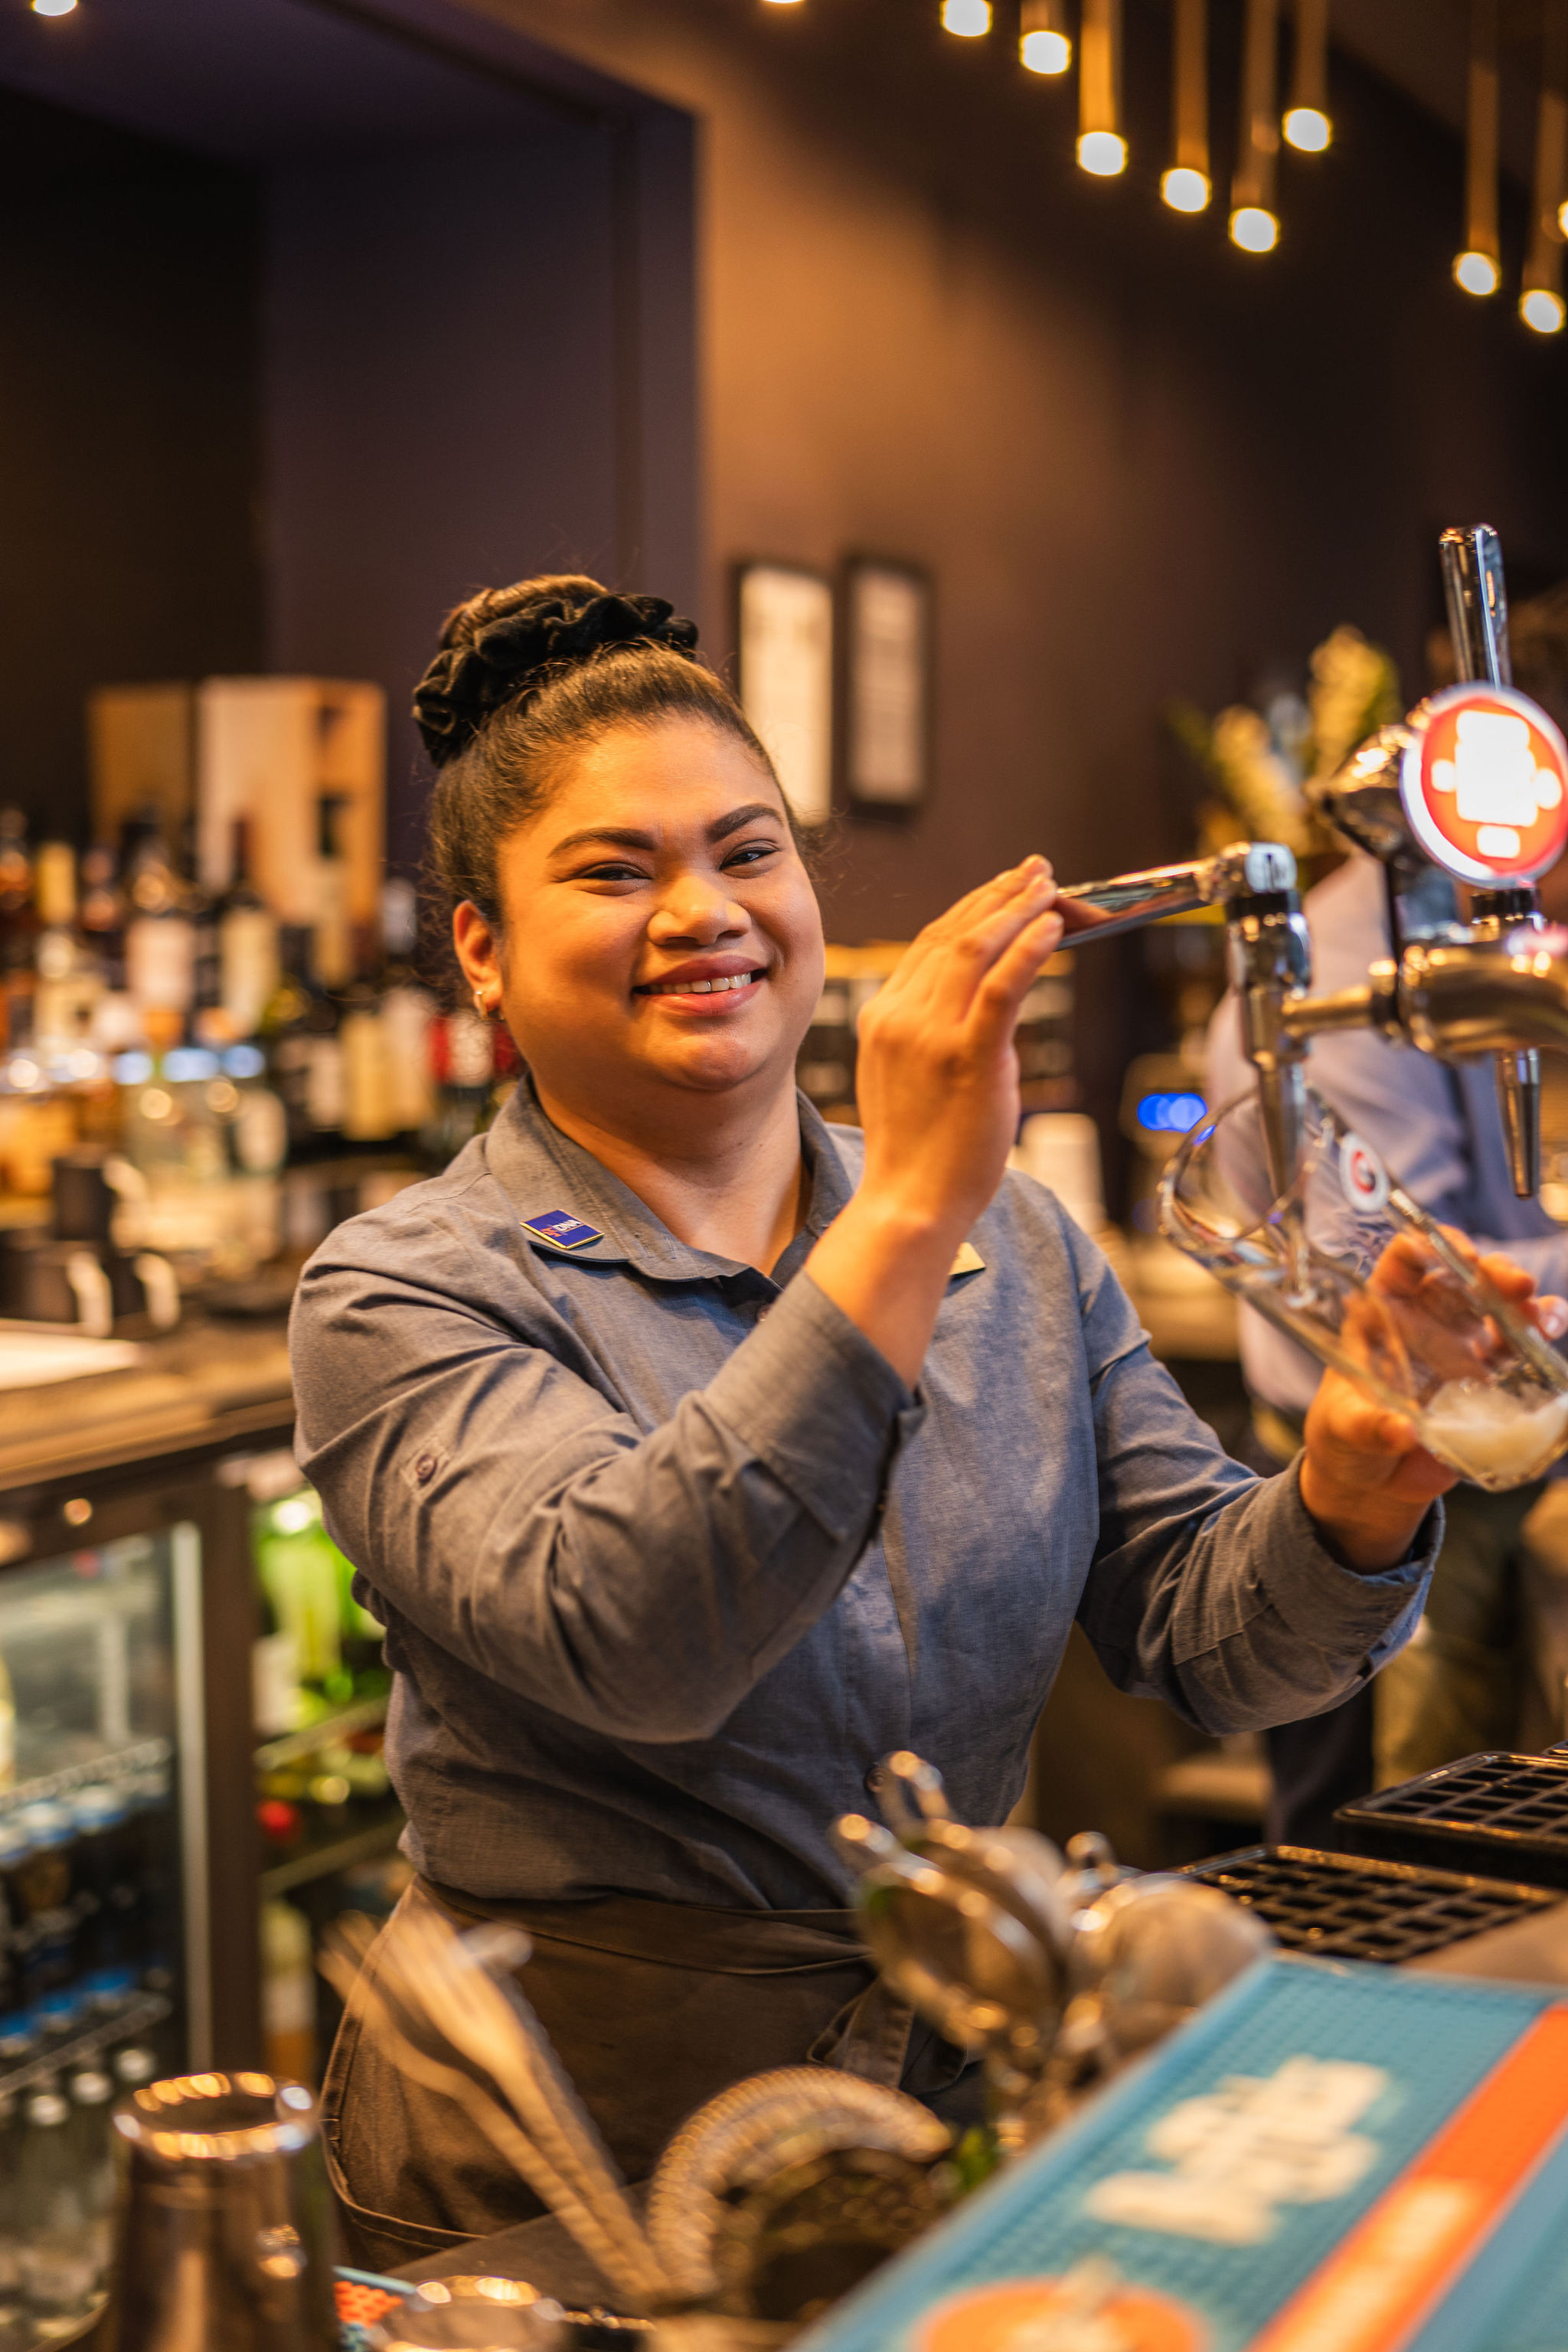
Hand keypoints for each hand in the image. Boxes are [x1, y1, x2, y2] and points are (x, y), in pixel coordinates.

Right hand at [853, 856, 1062, 1239]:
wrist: (909, 1201)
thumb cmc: (918, 1150)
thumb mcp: (903, 1075)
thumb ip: (925, 1032)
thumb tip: (972, 1001)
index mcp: (882, 1017)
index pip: (930, 943)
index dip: (973, 908)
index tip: (1005, 888)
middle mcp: (900, 1016)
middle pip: (953, 935)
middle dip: (999, 896)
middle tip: (1037, 872)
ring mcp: (931, 1036)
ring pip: (975, 950)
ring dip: (1017, 910)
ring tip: (1050, 889)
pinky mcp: (967, 1059)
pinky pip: (1000, 989)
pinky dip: (1027, 950)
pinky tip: (1051, 928)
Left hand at [1301, 1237, 1567, 1569]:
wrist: (1372, 1478)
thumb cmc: (1344, 1435)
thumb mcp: (1346, 1427)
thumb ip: (1370, 1426)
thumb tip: (1401, 1431)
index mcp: (1382, 1311)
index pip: (1406, 1260)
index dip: (1433, 1247)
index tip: (1461, 1256)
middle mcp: (1425, 1319)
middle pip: (1464, 1276)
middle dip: (1494, 1272)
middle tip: (1517, 1285)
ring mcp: (1459, 1345)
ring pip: (1499, 1307)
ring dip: (1526, 1304)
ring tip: (1542, 1317)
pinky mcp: (1485, 1377)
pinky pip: (1519, 1348)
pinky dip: (1539, 1336)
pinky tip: (1550, 1336)